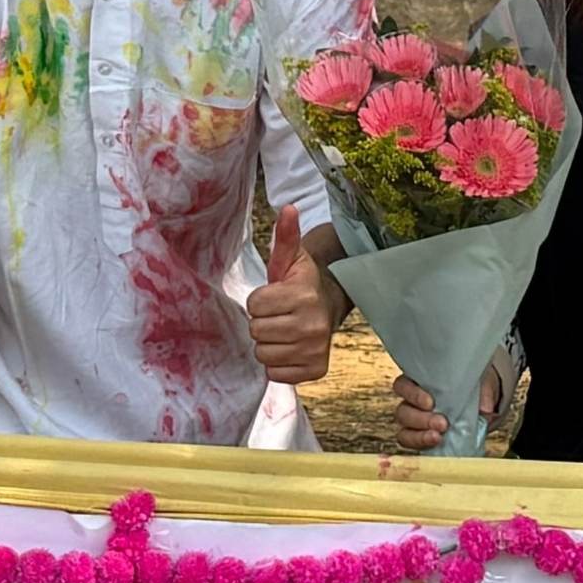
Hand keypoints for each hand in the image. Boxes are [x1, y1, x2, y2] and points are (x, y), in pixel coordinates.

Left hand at [243, 214, 339, 387]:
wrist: (327, 307)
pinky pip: (275, 374)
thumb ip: (285, 236)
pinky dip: (278, 364)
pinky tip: (289, 348)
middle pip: (256, 331)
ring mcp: (315, 349)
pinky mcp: (316, 369)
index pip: (254, 305)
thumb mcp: (290, 258)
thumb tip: (288, 208)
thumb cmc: (299, 282)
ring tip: (283, 330)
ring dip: (268, 343)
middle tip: (278, 315)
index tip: (274, 296)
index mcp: (303, 295)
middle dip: (262, 322)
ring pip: (263, 354)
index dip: (259, 300)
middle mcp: (313, 325)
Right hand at [390, 352, 506, 453]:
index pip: (403, 386)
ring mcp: (415, 423)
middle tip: (442, 424)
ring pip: (404, 431)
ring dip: (420, 437)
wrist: (480, 404)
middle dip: (421, 420)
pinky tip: (436, 446)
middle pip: (403, 412)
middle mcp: (412, 403)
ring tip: (438, 438)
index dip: (412, 394)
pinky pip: (413, 446)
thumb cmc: (473, 387)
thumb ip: (483, 393)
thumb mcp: (481, 383)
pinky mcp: (422, 439)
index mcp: (420, 382)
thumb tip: (485, 410)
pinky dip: (422, 447)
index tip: (430, 403)